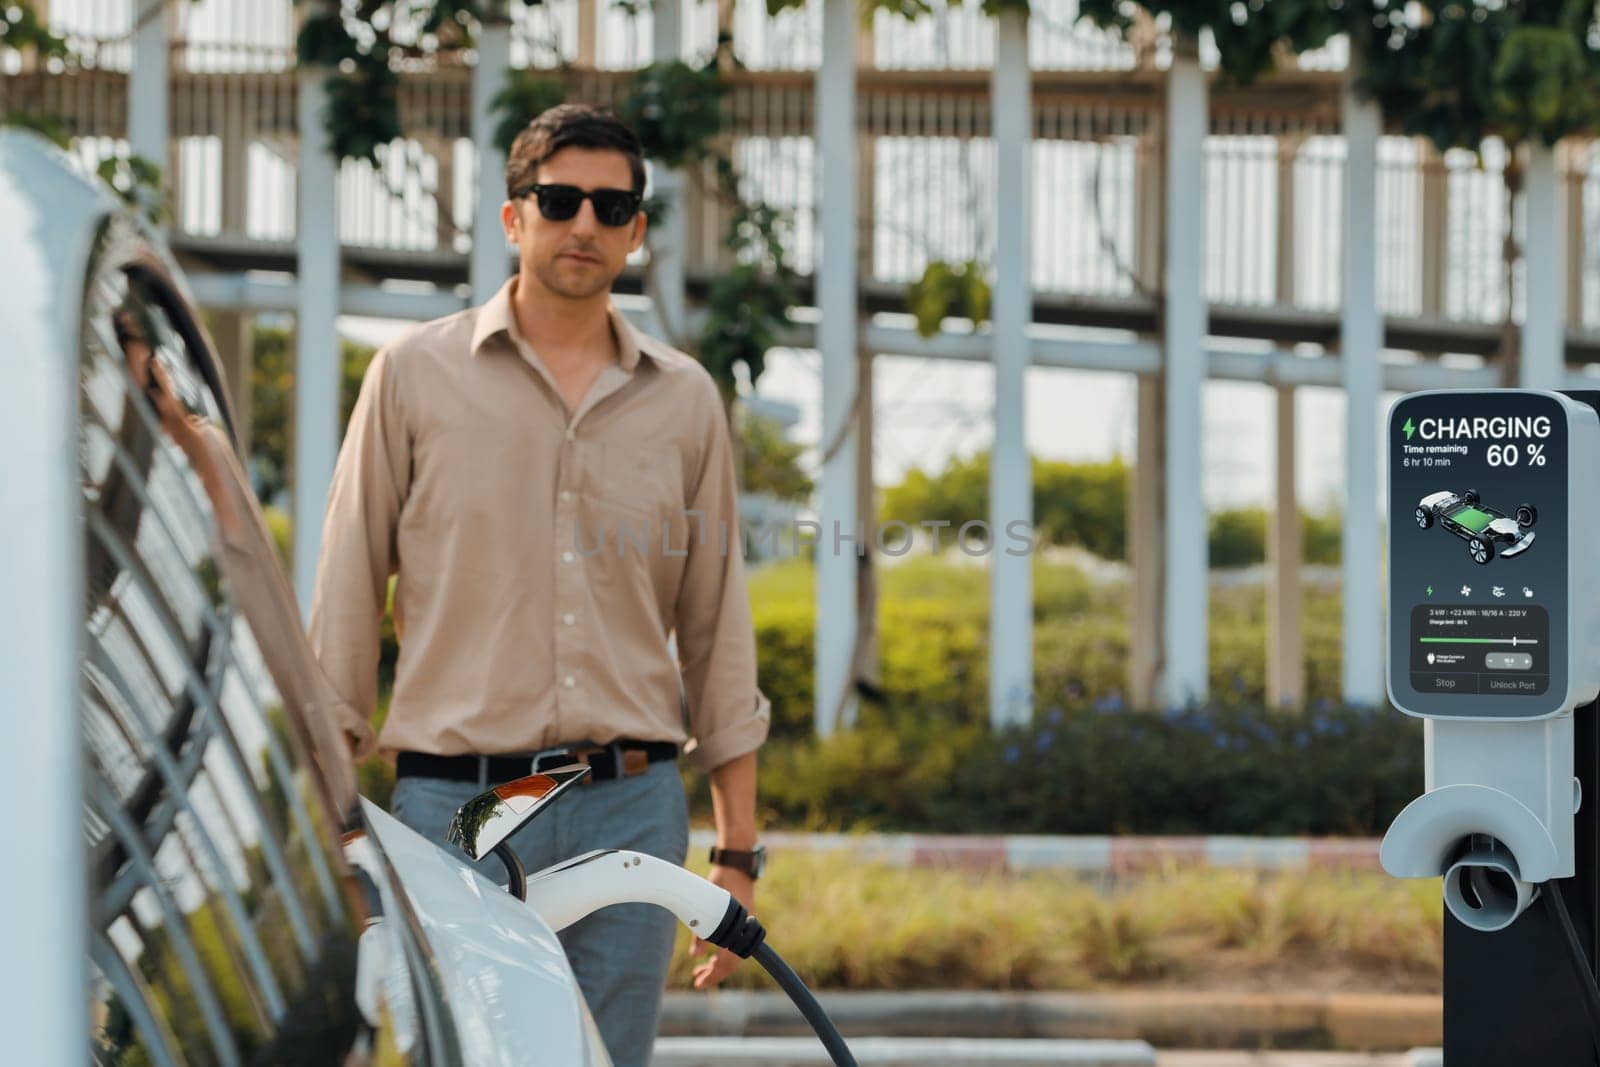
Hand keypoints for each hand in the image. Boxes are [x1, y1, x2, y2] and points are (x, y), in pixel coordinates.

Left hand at [691, 865, 754, 989]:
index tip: (700, 983)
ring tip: (700, 970)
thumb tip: (695, 955)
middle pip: (731, 963)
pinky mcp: (739, 924)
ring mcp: (742, 928)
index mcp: (738, 928)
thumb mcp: (706, 902)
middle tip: (697, 979)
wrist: (736, 865)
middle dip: (714, 973)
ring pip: (731, 956)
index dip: (715, 975)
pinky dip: (719, 955)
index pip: (729, 962)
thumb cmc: (722, 880)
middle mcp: (743, 931)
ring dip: (716, 965)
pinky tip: (708, 955)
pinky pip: (731, 946)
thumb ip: (701, 930)